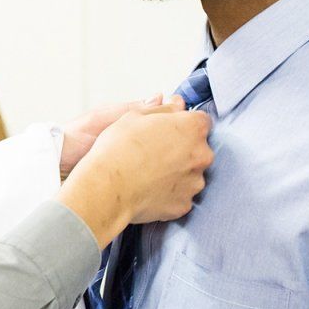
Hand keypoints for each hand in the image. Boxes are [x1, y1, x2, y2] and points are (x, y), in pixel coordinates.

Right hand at [57, 100, 212, 246]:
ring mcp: (194, 182)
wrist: (108, 188)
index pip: (200, 121)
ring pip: (191, 173)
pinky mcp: (184, 204)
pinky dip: (169, 193)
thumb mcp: (135, 116)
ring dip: (177, 171)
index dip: (183, 124)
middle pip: (198, 148)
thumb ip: (163, 109)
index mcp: (192, 128)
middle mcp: (201, 155)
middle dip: (182, 148)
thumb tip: (176, 104)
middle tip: (155, 150)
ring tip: (149, 171)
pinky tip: (149, 187)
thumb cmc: (118, 150)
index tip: (170, 129)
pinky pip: (180, 195)